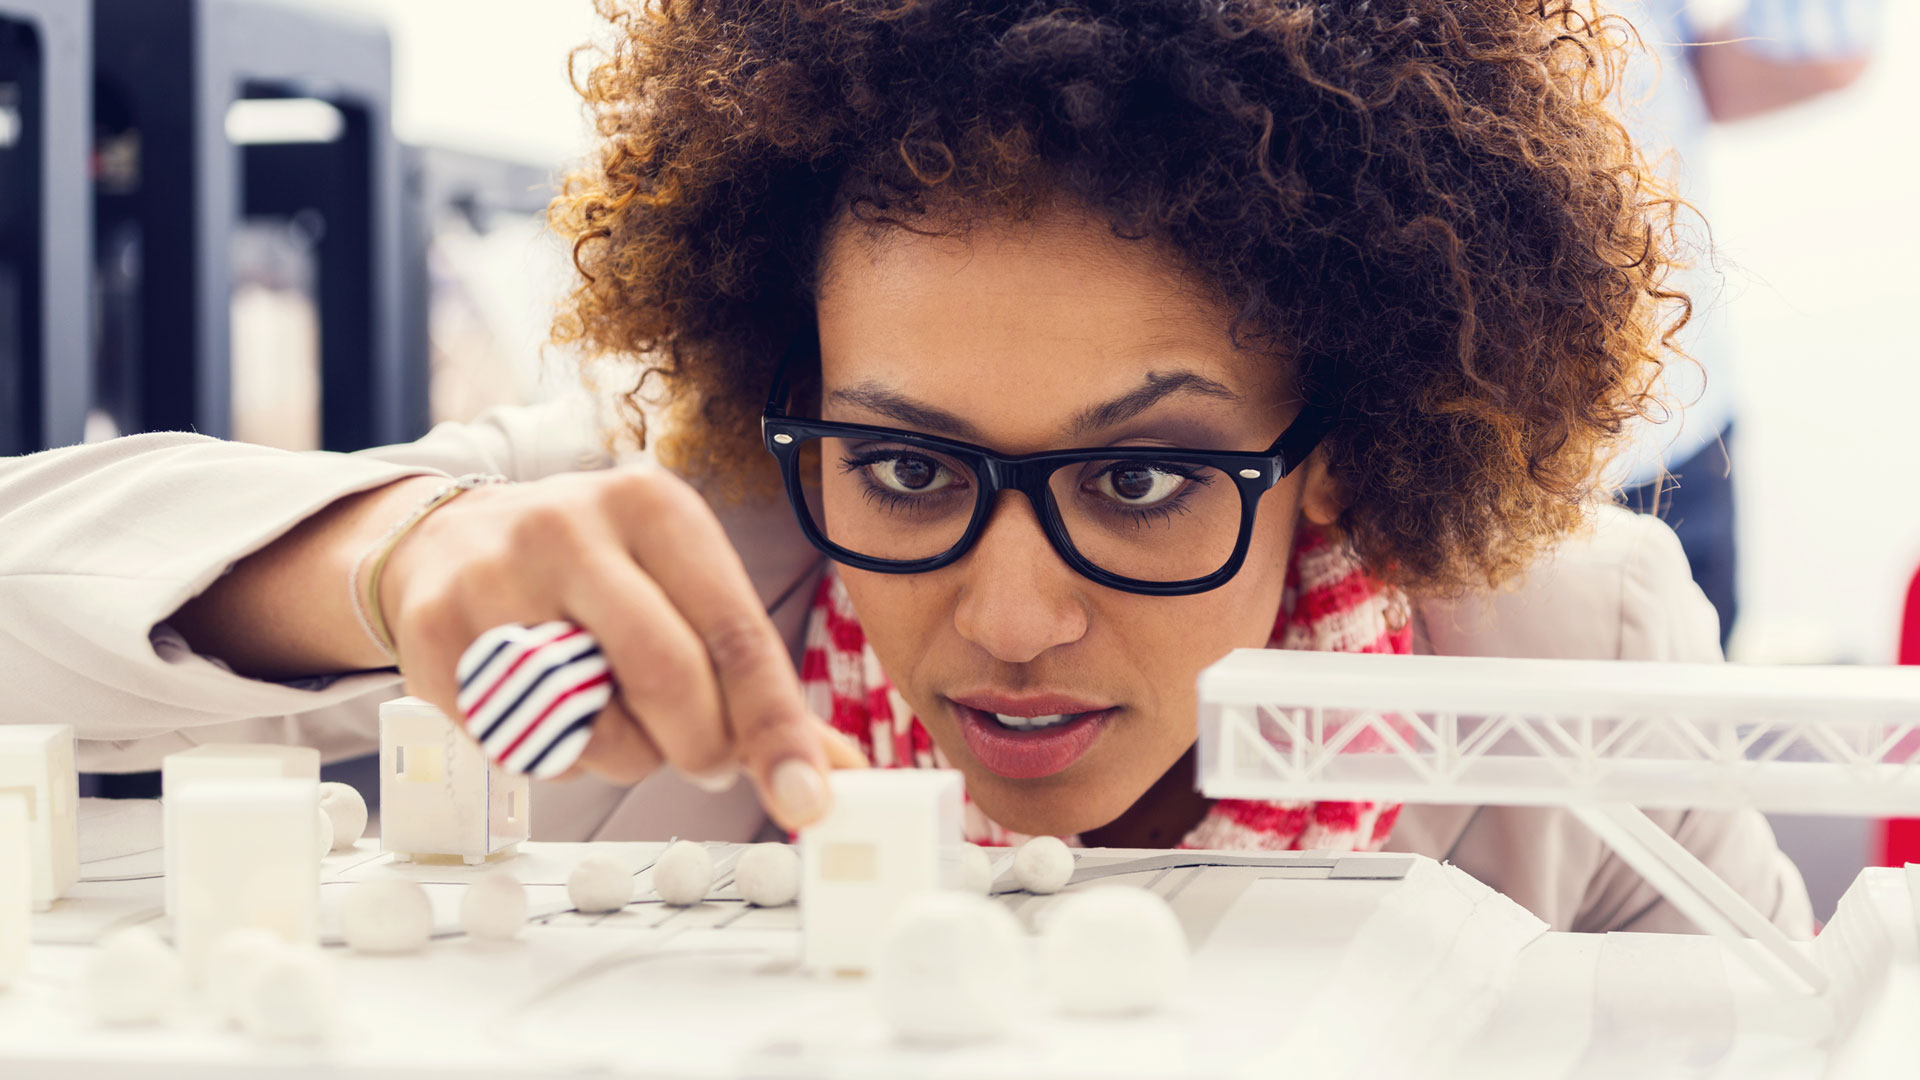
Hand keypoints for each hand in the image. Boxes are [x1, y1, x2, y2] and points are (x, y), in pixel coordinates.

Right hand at [376, 465, 863, 828]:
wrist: (444, 545)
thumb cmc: (594, 578)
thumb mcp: (680, 589)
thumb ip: (755, 680)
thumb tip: (837, 773)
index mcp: (654, 507)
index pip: (735, 631)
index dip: (777, 725)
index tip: (808, 797)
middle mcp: (572, 527)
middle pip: (668, 678)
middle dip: (702, 747)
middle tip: (706, 763)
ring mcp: (494, 579)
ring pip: (594, 728)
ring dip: (625, 757)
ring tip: (610, 713)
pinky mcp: (437, 638)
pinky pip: (522, 749)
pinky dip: (554, 759)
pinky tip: (545, 713)